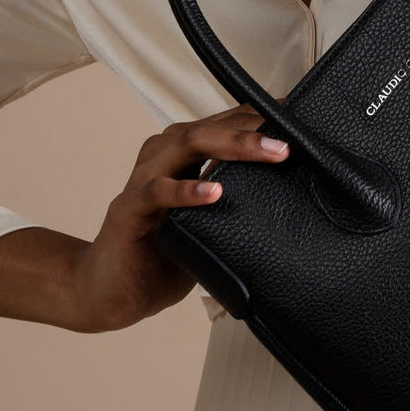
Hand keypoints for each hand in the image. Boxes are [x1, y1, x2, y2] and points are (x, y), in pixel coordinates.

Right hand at [68, 99, 290, 332]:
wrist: (110, 293)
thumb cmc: (162, 254)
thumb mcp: (212, 225)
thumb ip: (240, 204)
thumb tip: (293, 199)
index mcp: (184, 155)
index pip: (226, 123)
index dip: (261, 118)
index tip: (299, 117)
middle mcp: (163, 157)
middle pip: (211, 127)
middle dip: (254, 129)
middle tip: (290, 141)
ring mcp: (143, 179)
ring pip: (187, 144)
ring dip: (232, 145)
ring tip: (269, 154)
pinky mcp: (128, 209)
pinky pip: (157, 191)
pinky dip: (187, 190)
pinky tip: (214, 192)